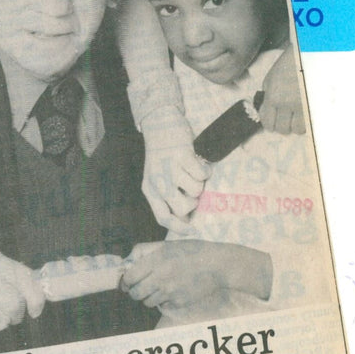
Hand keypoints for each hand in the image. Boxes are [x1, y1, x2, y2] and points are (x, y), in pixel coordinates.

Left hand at [122, 240, 271, 315]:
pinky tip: (171, 292)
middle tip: (139, 288)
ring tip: (157, 289)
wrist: (217, 265)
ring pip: (147, 302)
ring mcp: (170, 292)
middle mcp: (160, 278)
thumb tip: (128, 259)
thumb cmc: (192, 251)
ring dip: (148, 297)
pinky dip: (164, 301)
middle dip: (134, 291)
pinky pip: (163, 306)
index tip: (128, 281)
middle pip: (135, 294)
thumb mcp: (167, 244)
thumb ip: (145, 250)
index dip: (126, 281)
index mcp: (155, 261)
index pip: (129, 278)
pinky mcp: (179, 302)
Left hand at [140, 106, 209, 232]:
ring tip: (192, 170)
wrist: (159, 124)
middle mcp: (157, 181)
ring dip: (199, 182)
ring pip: (195, 190)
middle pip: (182, 208)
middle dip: (193, 202)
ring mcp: (169, 169)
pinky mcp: (182, 156)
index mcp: (149, 189)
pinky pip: (202, 175)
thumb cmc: (163, 155)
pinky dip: (205, 170)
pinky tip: (198, 162)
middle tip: (193, 190)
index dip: (178, 227)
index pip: (162, 217)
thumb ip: (168, 196)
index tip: (192, 230)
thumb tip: (186, 219)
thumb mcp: (158, 177)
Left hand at [259, 44, 305, 134]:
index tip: (273, 121)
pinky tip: (307, 112)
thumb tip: (267, 110)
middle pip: (282, 129)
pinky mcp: (318, 105)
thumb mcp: (272, 77)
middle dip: (283, 125)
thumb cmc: (291, 62)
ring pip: (298, 130)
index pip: (268, 122)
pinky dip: (308, 121)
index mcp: (274, 96)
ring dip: (297, 125)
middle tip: (286, 118)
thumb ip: (268, 94)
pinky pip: (311, 124)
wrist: (312, 51)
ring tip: (298, 114)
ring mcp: (304, 105)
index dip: (270, 124)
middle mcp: (288, 104)